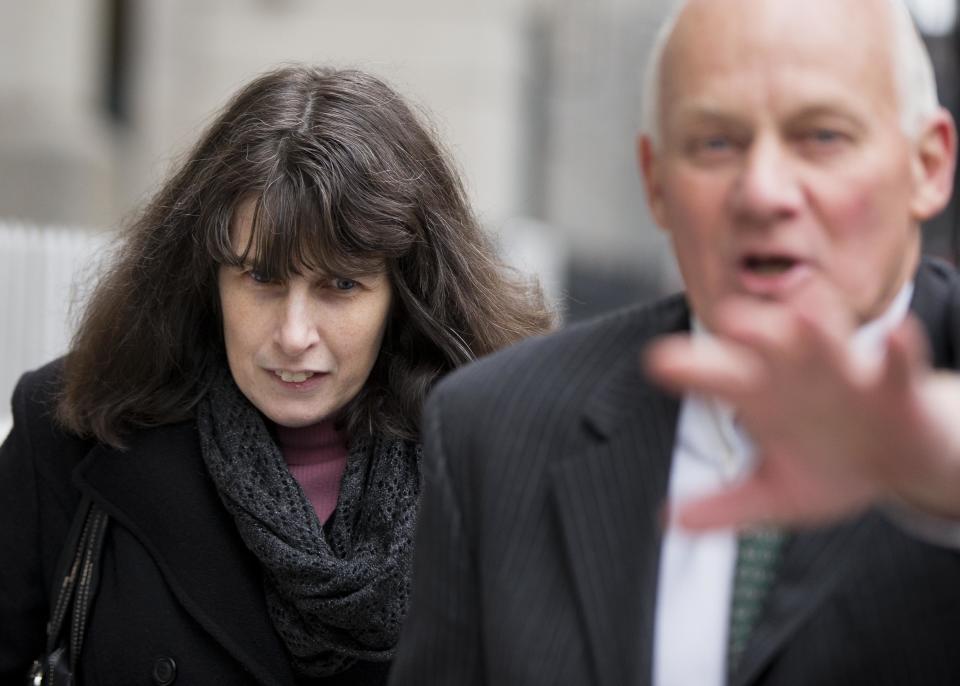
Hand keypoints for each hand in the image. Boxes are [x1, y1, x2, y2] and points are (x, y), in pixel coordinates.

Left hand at [644, 293, 959, 530]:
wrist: (900, 462)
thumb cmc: (830, 467)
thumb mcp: (776, 495)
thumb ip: (727, 507)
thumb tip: (668, 522)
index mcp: (761, 396)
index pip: (719, 375)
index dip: (691, 369)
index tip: (659, 363)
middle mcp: (797, 374)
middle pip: (769, 343)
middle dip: (752, 331)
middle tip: (730, 322)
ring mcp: (847, 374)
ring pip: (829, 341)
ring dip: (817, 328)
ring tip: (802, 316)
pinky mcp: (895, 387)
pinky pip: (897, 363)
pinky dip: (897, 351)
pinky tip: (895, 337)